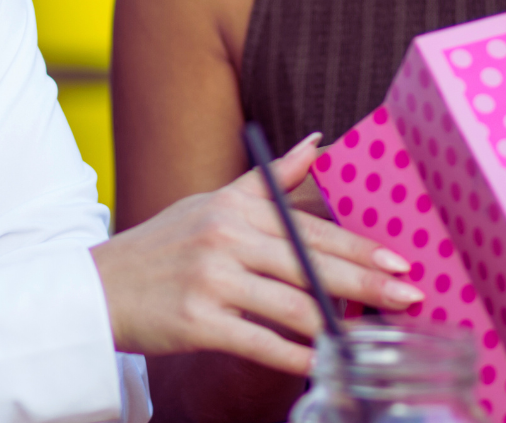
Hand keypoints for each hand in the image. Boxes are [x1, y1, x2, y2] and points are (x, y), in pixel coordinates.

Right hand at [90, 133, 423, 374]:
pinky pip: (259, 342)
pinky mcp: (195, 322)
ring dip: (338, 323)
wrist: (95, 289)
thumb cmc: (161, 247)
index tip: (400, 260)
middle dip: (367, 282)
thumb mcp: (212, 202)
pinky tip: (323, 362)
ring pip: (291, 304)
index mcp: (235, 208)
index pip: (311, 228)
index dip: (360, 247)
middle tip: (409, 295)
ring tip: (374, 336)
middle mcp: (225, 237)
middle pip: (311, 263)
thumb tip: (319, 142)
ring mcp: (210, 280)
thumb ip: (268, 179)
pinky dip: (295, 355)